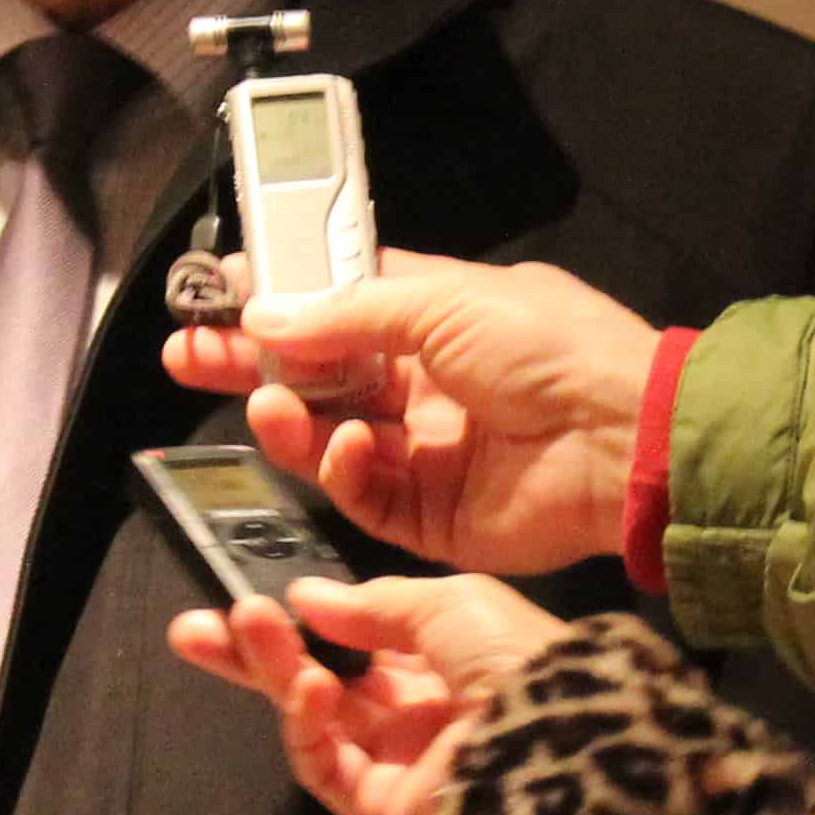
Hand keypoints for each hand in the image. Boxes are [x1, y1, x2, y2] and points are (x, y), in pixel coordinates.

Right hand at [154, 252, 662, 575]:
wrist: (625, 439)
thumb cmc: (554, 349)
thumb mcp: (444, 300)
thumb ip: (346, 313)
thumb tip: (266, 316)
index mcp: (434, 318)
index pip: (335, 307)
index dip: (277, 303)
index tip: (216, 298)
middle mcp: (425, 384)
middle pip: (316, 377)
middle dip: (251, 366)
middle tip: (189, 358)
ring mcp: (426, 452)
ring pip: (329, 439)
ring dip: (290, 419)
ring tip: (267, 403)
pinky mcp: (431, 516)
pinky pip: (363, 495)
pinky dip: (345, 470)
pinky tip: (352, 444)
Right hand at [166, 571, 576, 814]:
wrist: (555, 743)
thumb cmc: (513, 658)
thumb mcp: (449, 603)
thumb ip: (372, 604)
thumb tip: (307, 598)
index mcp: (438, 662)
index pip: (352, 643)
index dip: (302, 621)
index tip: (253, 596)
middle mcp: (413, 714)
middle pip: (316, 680)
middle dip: (255, 654)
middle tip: (197, 627)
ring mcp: (394, 763)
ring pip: (311, 717)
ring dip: (274, 671)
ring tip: (246, 627)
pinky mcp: (378, 809)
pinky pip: (322, 766)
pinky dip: (304, 723)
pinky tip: (308, 684)